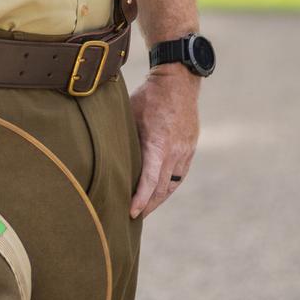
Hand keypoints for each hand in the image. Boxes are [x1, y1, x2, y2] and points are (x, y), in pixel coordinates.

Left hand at [129, 64, 199, 218]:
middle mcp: (175, 151)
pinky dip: (169, 186)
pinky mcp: (190, 148)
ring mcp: (185, 151)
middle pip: (161, 189)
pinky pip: (180, 175)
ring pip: (172, 185)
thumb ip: (125, 137)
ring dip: (158, 199)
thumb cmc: (149, 96)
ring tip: (145, 209)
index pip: (150, 181)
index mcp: (159, 143)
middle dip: (147, 206)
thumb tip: (109, 154)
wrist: (179, 81)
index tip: (131, 212)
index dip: (140, 200)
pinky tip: (159, 192)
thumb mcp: (131, 113)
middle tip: (133, 218)